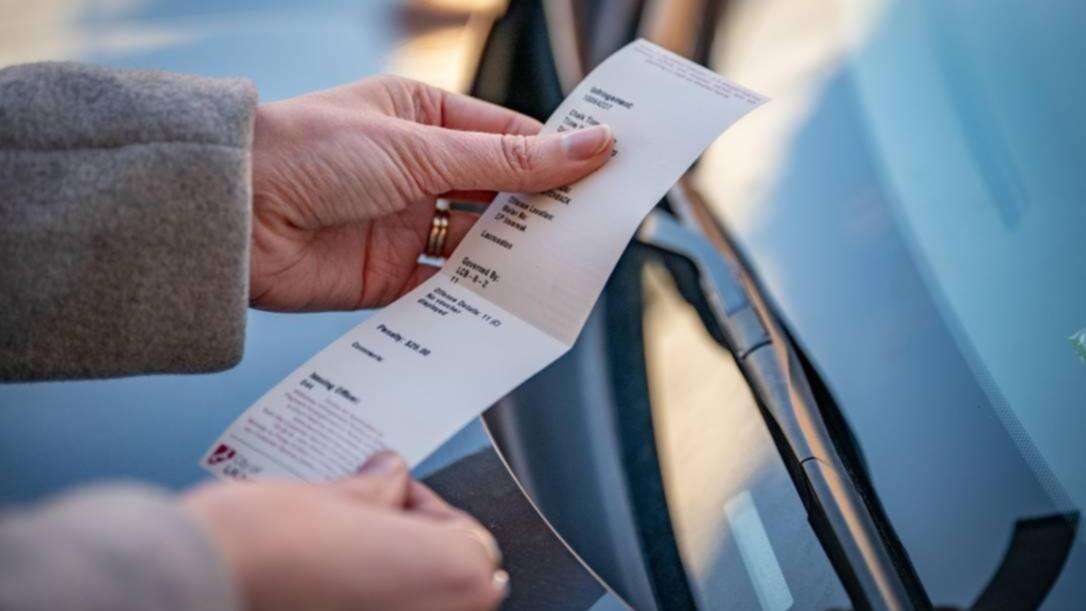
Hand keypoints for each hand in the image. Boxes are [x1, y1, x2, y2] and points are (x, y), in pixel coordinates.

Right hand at [181, 452, 505, 610]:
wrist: (196, 586)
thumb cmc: (265, 546)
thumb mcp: (336, 496)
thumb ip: (378, 489)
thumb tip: (389, 474)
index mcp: (457, 576)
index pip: (464, 535)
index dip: (417, 506)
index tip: (383, 493)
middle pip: (444, 578)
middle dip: (404, 548)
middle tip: (356, 525)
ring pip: (412, 603)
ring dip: (385, 582)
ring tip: (335, 560)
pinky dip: (363, 605)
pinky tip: (325, 590)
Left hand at [249, 75, 613, 310]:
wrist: (229, 216)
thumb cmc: (309, 152)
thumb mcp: (419, 148)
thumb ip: (506, 160)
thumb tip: (588, 146)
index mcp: (423, 118)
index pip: (509, 137)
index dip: (558, 157)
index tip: (607, 172)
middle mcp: (418, 171)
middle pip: (500, 194)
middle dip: (542, 212)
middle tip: (596, 228)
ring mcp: (405, 225)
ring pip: (479, 244)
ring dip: (514, 256)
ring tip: (562, 268)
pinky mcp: (387, 276)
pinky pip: (445, 288)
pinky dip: (475, 297)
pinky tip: (508, 301)